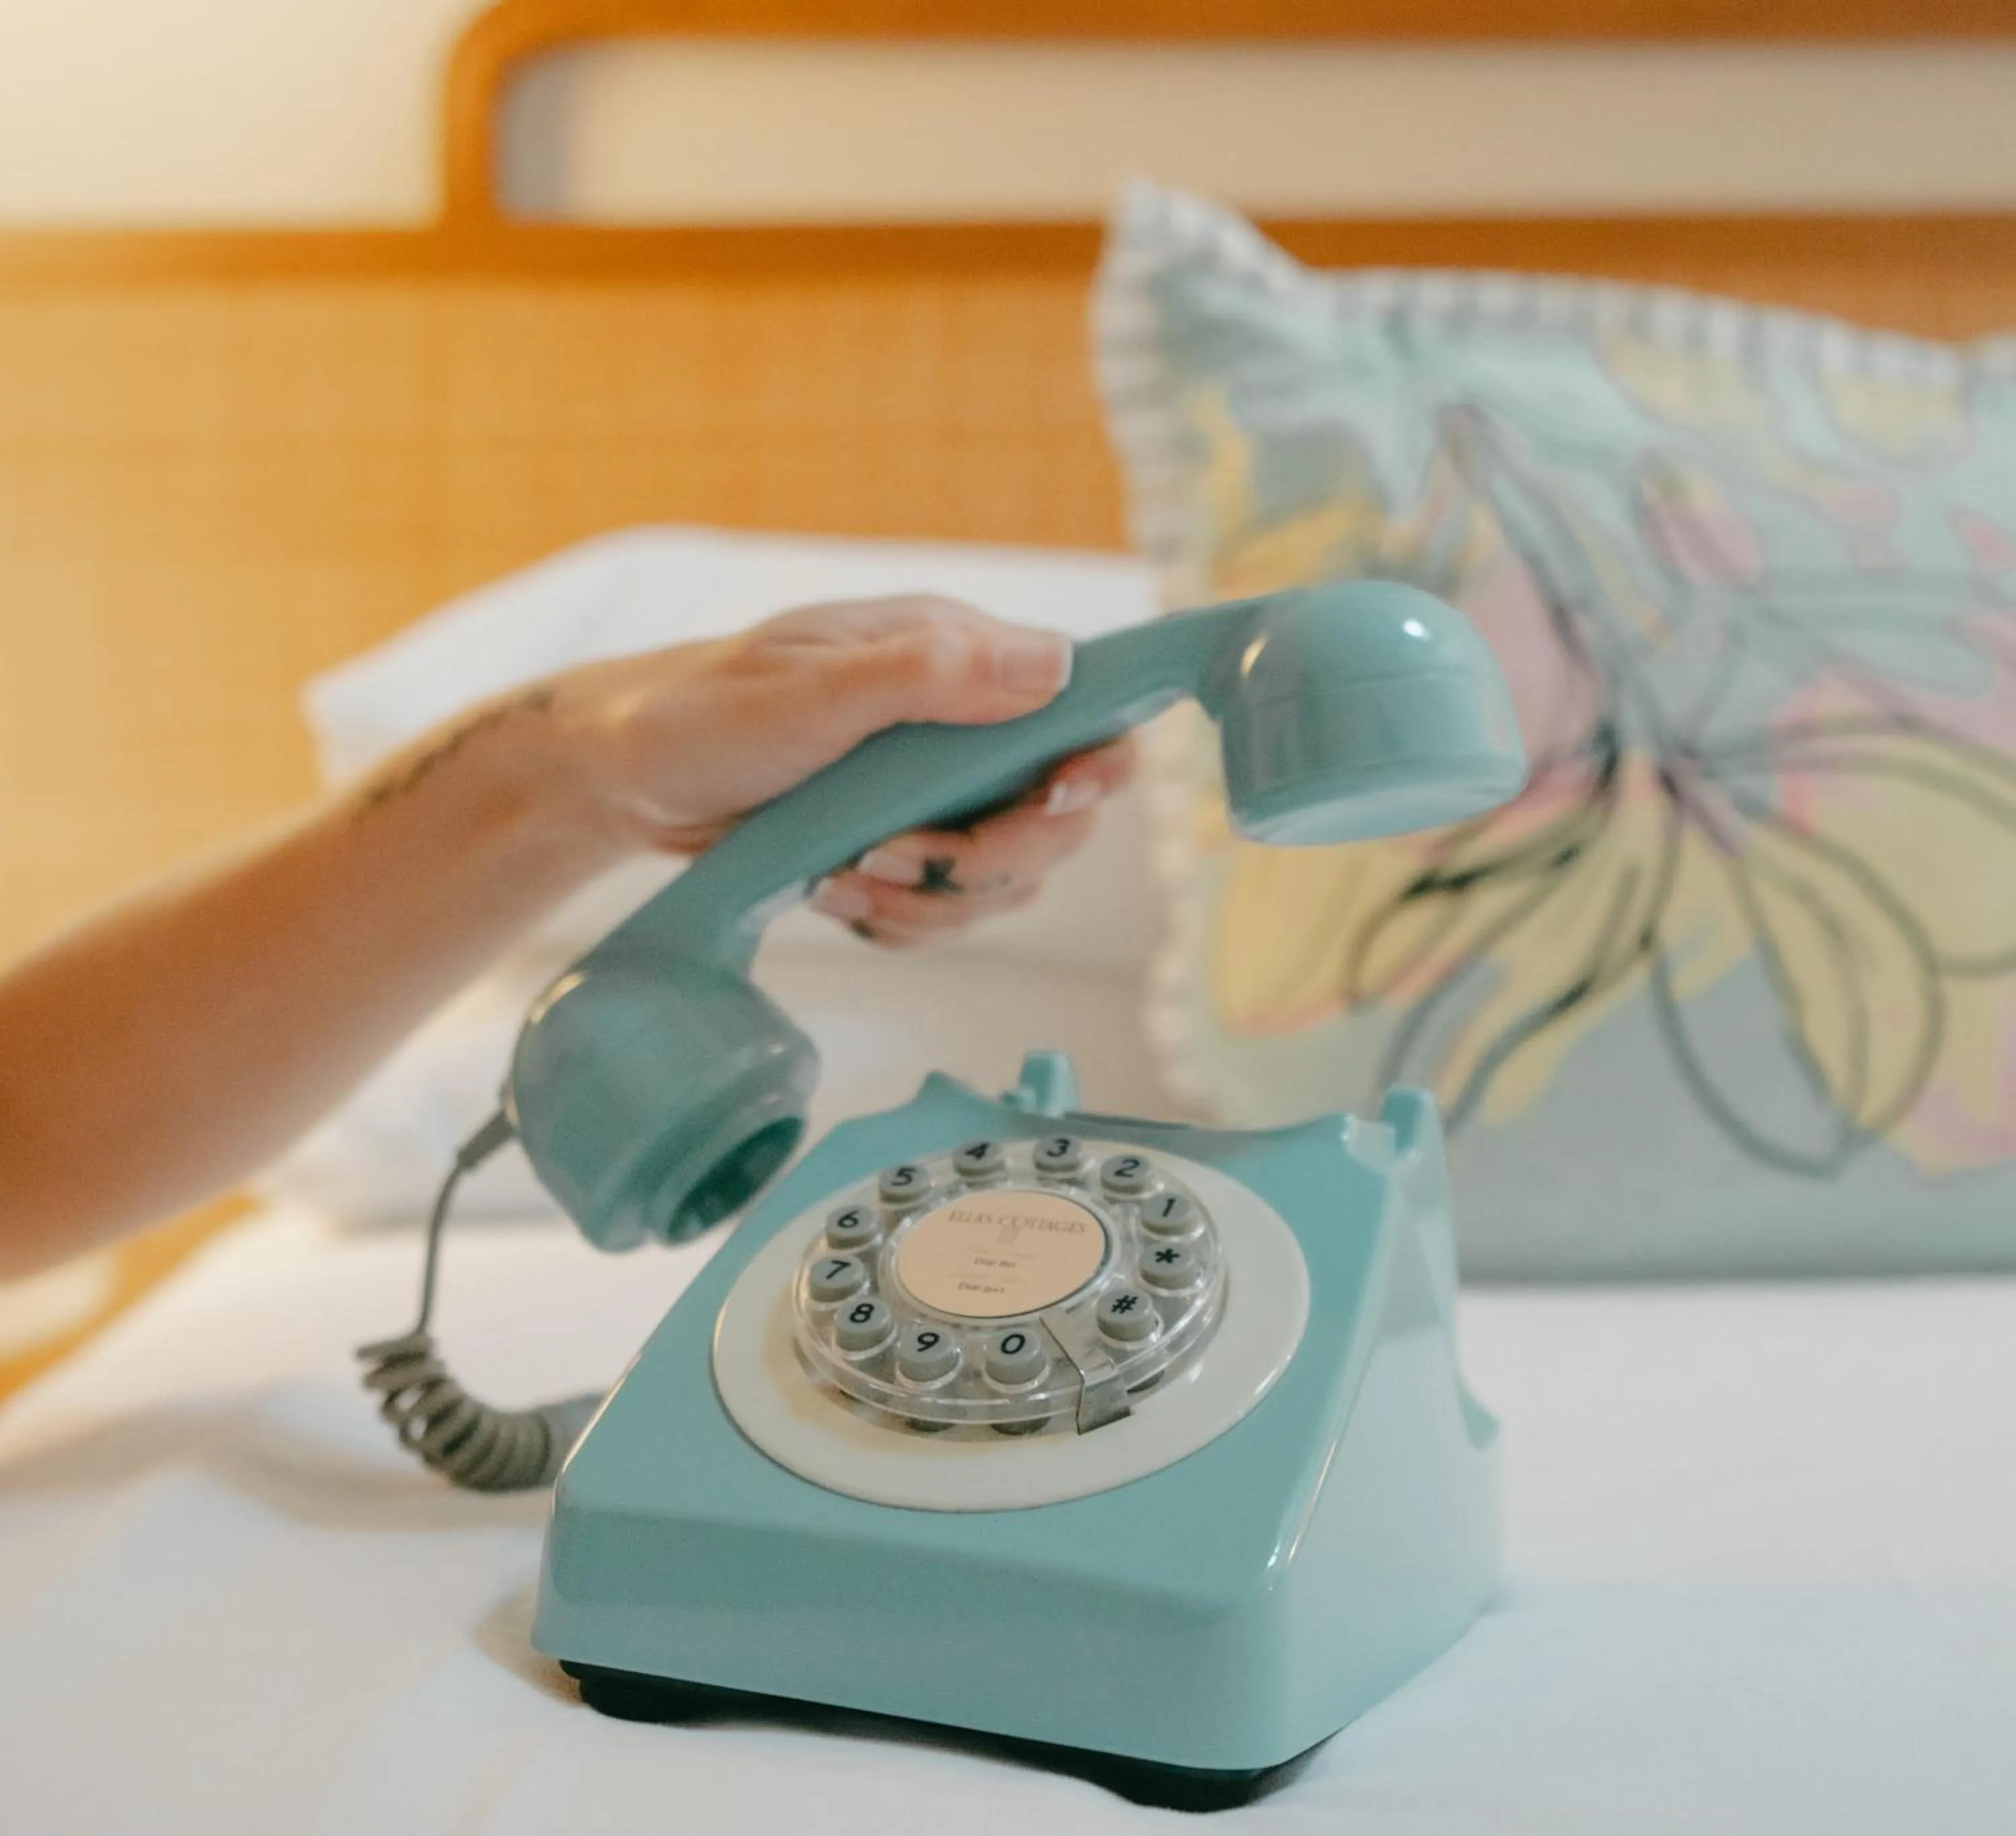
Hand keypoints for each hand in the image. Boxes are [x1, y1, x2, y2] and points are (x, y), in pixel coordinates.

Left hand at [542, 595, 1135, 946]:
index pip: (1081, 708)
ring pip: (1004, 881)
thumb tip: (1052, 667)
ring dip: (931, 899)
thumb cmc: (704, 711)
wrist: (625, 775)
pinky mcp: (903, 850)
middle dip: (987, 858)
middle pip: (1057, 820)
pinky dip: (899, 919)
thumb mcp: (810, 689)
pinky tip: (837, 891)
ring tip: (846, 872)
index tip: (1051, 797)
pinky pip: (946, 913)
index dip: (1093, 765)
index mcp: (955, 657)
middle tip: (897, 852)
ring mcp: (935, 796)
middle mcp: (962, 728)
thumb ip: (928, 675)